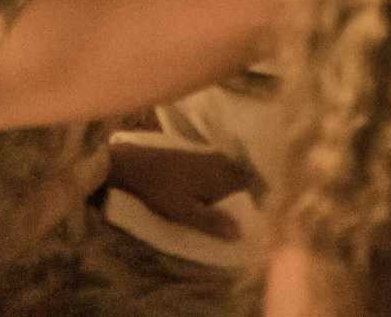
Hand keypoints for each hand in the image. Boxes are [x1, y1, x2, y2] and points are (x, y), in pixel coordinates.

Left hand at [105, 142, 249, 241]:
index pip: (249, 188)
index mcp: (223, 177)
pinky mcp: (199, 156)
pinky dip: (220, 181)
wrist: (137, 165)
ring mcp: (210, 157)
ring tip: (226, 205)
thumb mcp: (184, 212)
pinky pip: (220, 169)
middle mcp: (222, 164)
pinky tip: (211, 191)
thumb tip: (240, 233)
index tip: (252, 216)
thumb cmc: (162, 190)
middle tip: (239, 214)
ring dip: (231, 188)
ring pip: (230, 174)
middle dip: (243, 195)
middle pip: (242, 180)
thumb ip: (211, 221)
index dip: (253, 201)